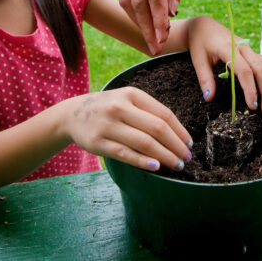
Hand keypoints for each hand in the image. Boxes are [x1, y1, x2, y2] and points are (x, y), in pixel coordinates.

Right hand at [65, 88, 192, 171]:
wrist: (72, 114)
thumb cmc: (107, 108)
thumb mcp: (126, 100)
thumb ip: (148, 112)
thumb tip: (178, 136)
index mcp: (131, 94)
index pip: (164, 113)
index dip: (180, 131)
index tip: (189, 144)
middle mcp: (119, 107)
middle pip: (157, 128)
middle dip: (176, 146)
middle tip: (186, 158)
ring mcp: (108, 125)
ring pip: (144, 142)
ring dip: (164, 156)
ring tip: (176, 165)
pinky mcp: (98, 142)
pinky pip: (125, 153)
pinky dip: (143, 161)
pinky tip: (156, 167)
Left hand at [186, 16, 261, 115]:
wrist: (203, 25)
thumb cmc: (199, 42)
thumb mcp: (197, 60)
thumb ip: (204, 78)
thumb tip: (208, 98)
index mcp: (228, 48)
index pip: (244, 71)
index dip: (250, 89)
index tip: (253, 106)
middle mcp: (242, 47)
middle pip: (261, 70)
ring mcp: (249, 48)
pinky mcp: (251, 50)